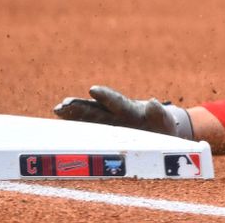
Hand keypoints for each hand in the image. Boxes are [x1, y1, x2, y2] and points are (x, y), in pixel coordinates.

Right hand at [54, 85, 193, 138]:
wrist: (160, 133)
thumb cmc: (163, 127)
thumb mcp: (165, 122)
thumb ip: (159, 114)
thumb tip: (153, 102)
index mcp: (132, 111)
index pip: (117, 103)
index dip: (106, 97)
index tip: (93, 89)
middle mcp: (116, 115)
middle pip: (96, 110)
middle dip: (80, 106)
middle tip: (63, 104)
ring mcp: (108, 124)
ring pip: (88, 118)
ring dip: (73, 114)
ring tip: (58, 109)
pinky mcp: (104, 134)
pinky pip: (87, 131)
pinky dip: (74, 128)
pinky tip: (60, 127)